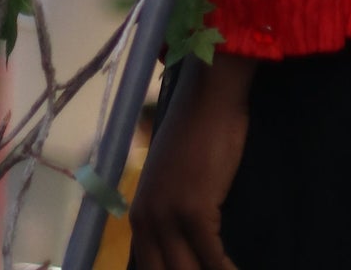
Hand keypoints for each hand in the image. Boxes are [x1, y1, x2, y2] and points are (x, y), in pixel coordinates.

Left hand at [129, 49, 257, 269]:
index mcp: (138, 216)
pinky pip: (211, 257)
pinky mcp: (194, 211)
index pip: (150, 269)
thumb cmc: (196, 134)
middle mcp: (147, 220)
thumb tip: (182, 245)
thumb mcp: (171, 182)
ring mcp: (168, 216)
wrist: (208, 99)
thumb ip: (169, 213)